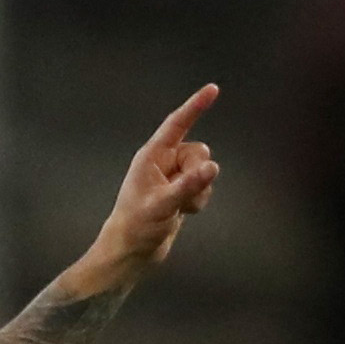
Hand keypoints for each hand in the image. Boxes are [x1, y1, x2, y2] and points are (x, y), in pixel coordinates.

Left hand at [71, 84, 222, 291]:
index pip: (177, 124)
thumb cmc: (137, 227)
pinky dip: (198, 199)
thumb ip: (188, 185)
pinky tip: (184, 213)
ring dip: (199, 190)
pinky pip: (201, 186)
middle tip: (185, 194)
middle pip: (198, 152)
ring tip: (182, 208)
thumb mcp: (163, 205)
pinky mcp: (179, 192)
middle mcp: (162, 163)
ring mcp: (172, 178)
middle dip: (199, 172)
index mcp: (152, 156)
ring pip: (203, 170)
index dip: (195, 106)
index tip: (212, 90)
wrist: (131, 253)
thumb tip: (212, 167)